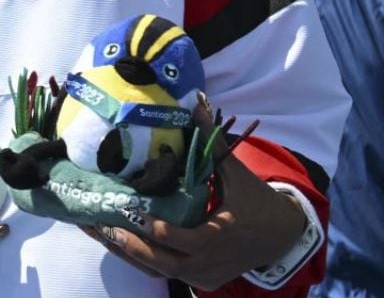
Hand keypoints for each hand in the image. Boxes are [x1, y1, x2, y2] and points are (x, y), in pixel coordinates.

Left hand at [82, 97, 307, 288]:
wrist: (284, 237)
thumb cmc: (257, 202)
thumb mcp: (237, 175)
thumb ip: (213, 143)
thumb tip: (196, 103)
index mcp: (221, 235)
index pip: (185, 240)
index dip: (158, 230)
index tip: (133, 213)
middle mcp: (211, 262)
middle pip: (164, 263)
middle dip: (131, 246)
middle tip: (101, 225)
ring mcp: (205, 276)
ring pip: (160, 272)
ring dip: (129, 255)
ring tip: (98, 232)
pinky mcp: (201, 281)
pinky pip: (167, 275)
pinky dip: (142, 262)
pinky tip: (116, 243)